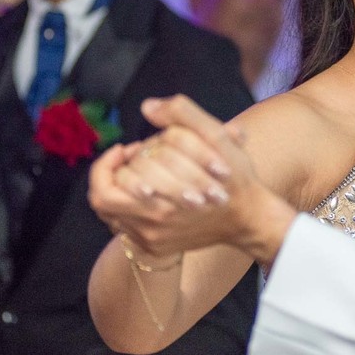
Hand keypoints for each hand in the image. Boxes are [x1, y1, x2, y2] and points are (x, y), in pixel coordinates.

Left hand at [88, 95, 295, 266]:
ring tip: (136, 171)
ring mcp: (153, 239)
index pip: (108, 186)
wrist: (249, 217)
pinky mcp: (157, 247)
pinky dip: (127, 204)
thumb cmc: (234, 177)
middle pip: (105, 200)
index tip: (128, 148)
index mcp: (162, 203)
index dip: (110, 162)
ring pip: (111, 214)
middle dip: (116, 171)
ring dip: (118, 188)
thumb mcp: (217, 137)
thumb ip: (183, 114)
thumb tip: (148, 106)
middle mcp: (153, 226)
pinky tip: (143, 189)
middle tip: (134, 156)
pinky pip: (124, 227)